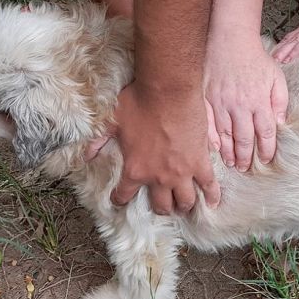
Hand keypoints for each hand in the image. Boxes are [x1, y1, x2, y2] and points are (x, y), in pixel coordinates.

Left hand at [109, 83, 219, 214]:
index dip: (120, 199)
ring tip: (183, 205)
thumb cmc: (139, 102)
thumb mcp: (112, 121)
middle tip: (161, 205)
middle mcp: (158, 178)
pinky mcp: (200, 162)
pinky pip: (209, 185)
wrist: (168, 90)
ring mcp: (182, 172)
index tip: (120, 200)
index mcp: (135, 170)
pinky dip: (211, 195)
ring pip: (185, 201)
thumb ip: (98, 141)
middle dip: (160, 208)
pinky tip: (212, 202)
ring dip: (183, 205)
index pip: (124, 195)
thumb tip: (86, 155)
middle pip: (161, 205)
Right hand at [204, 39, 287, 170]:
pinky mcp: (206, 99)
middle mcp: (240, 105)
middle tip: (246, 168)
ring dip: (228, 152)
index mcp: (259, 100)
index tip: (265, 159)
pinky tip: (214, 149)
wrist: (230, 40)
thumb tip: (280, 123)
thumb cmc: (255, 58)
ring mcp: (221, 103)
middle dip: (245, 157)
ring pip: (225, 135)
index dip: (266, 149)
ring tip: (231, 163)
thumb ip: (280, 101)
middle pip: (244, 138)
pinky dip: (211, 139)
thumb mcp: (276, 77)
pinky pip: (208, 124)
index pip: (265, 133)